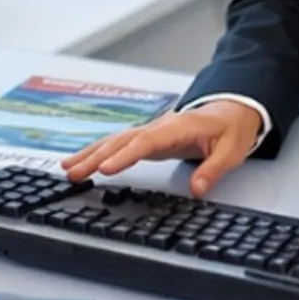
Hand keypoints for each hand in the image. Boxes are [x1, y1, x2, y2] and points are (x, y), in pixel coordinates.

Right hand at [61, 101, 262, 196]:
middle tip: (73, 172)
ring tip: (67, 168)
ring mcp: (152, 130)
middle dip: (96, 156)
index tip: (106, 169)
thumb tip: (197, 189)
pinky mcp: (148, 137)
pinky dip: (99, 151)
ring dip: (91, 153)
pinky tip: (84, 161)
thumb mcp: (231, 150)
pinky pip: (119, 143)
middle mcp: (159, 126)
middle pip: (123, 140)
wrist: (231, 110)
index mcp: (178, 127)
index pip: (146, 141)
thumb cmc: (231, 129)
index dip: (125, 155)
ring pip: (116, 140)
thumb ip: (213, 169)